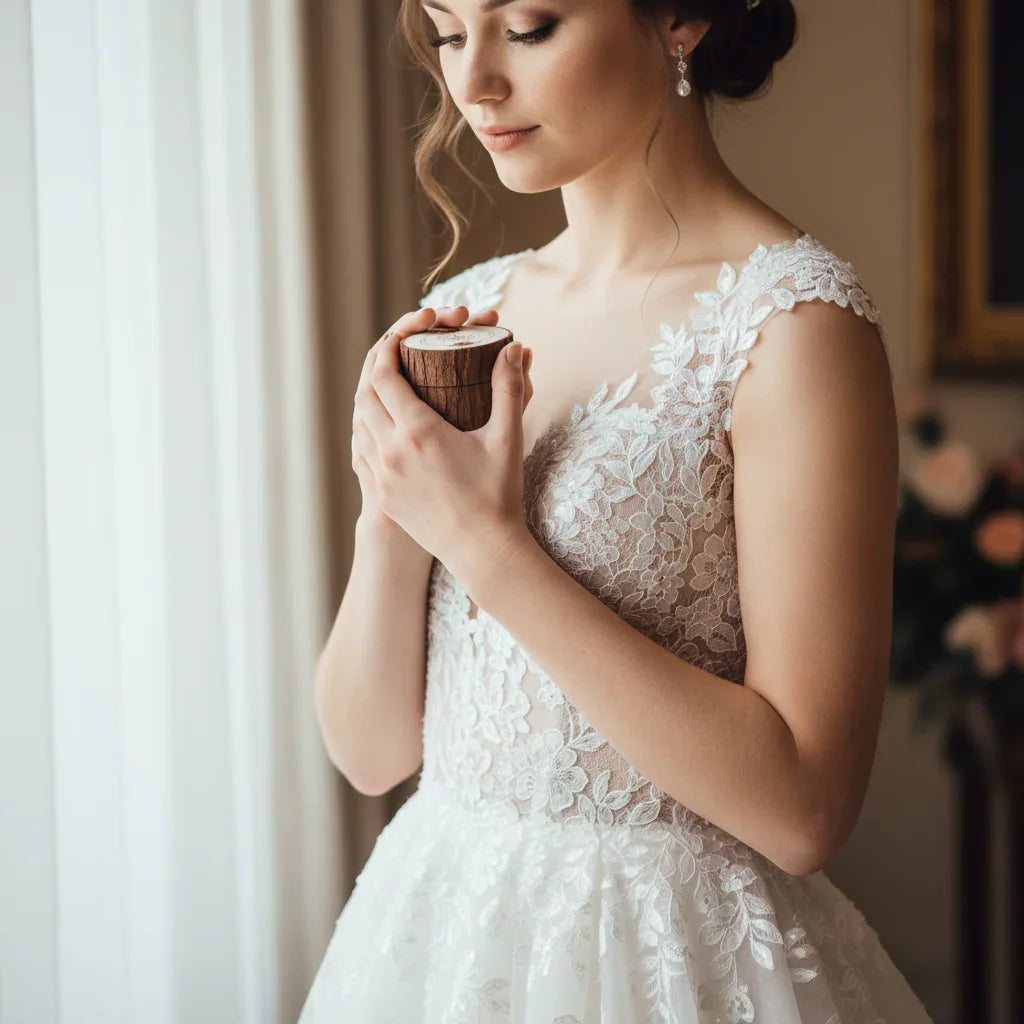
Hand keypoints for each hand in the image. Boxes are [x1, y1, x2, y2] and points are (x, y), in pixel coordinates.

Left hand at [353, 304, 534, 590]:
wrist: (483, 552)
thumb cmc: (497, 496)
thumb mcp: (506, 438)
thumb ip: (509, 389)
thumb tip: (514, 348)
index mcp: (417, 433)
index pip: (384, 374)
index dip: (389, 346)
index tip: (405, 333)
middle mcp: (389, 452)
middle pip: (364, 392)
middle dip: (377, 364)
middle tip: (397, 349)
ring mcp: (381, 475)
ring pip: (357, 421)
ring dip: (368, 395)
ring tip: (389, 380)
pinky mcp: (381, 494)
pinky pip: (359, 449)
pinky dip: (365, 426)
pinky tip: (381, 421)